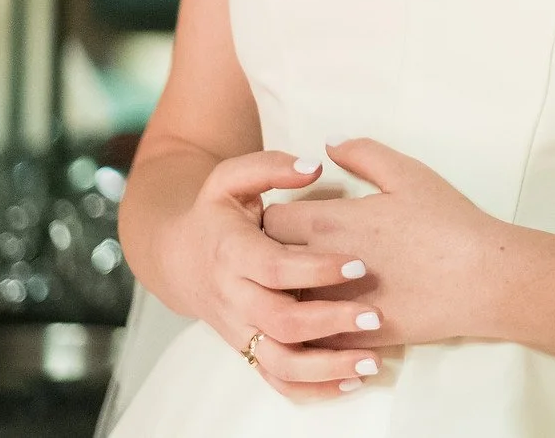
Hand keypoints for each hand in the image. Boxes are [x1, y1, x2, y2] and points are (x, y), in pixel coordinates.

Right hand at [159, 151, 384, 400]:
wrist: (179, 256)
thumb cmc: (217, 211)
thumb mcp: (231, 177)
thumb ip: (271, 166)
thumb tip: (314, 165)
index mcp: (232, 253)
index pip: (275, 268)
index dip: (316, 268)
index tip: (360, 263)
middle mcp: (234, 297)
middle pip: (281, 322)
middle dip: (330, 321)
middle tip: (376, 315)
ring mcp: (240, 329)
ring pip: (280, 362)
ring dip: (326, 368)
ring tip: (372, 363)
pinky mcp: (248, 349)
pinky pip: (277, 380)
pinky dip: (313, 389)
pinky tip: (352, 381)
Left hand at [263, 138, 506, 347]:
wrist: (481, 278)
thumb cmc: (446, 222)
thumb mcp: (408, 173)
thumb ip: (363, 153)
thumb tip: (329, 143)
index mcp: (327, 223)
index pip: (269, 219)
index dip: (277, 215)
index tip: (294, 215)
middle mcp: (317, 268)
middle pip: (266, 264)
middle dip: (273, 256)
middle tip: (293, 250)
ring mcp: (331, 309)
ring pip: (282, 306)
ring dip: (288, 294)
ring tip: (305, 285)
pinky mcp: (349, 339)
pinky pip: (310, 339)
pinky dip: (310, 328)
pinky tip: (326, 317)